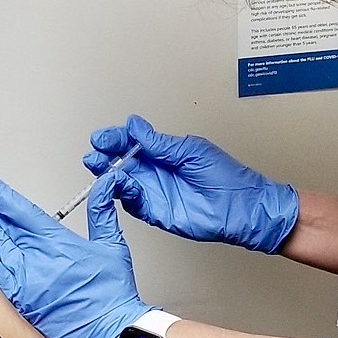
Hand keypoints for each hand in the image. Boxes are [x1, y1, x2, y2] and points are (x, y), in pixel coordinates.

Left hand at [0, 169, 149, 337]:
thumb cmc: (113, 295)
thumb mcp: (113, 245)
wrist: (110, 333)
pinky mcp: (21, 300)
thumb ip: (102, 212)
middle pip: (3, 224)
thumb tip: (107, 185)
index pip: (21, 210)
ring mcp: (27, 279)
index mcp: (59, 241)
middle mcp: (38, 258)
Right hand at [85, 114, 299, 253]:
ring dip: (108, 174)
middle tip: (94, 153)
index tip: (103, 138)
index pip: (132, 142)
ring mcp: (154, 192)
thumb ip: (159, 143)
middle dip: (104, 156)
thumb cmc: (226, 178)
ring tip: (101, 167)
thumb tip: (135, 125)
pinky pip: (132, 202)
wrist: (242, 209)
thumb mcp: (191, 151)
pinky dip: (121, 194)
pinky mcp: (155, 212)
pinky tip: (119, 184)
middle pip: (121, 162)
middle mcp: (156, 171)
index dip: (115, 139)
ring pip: (122, 182)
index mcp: (165, 152)